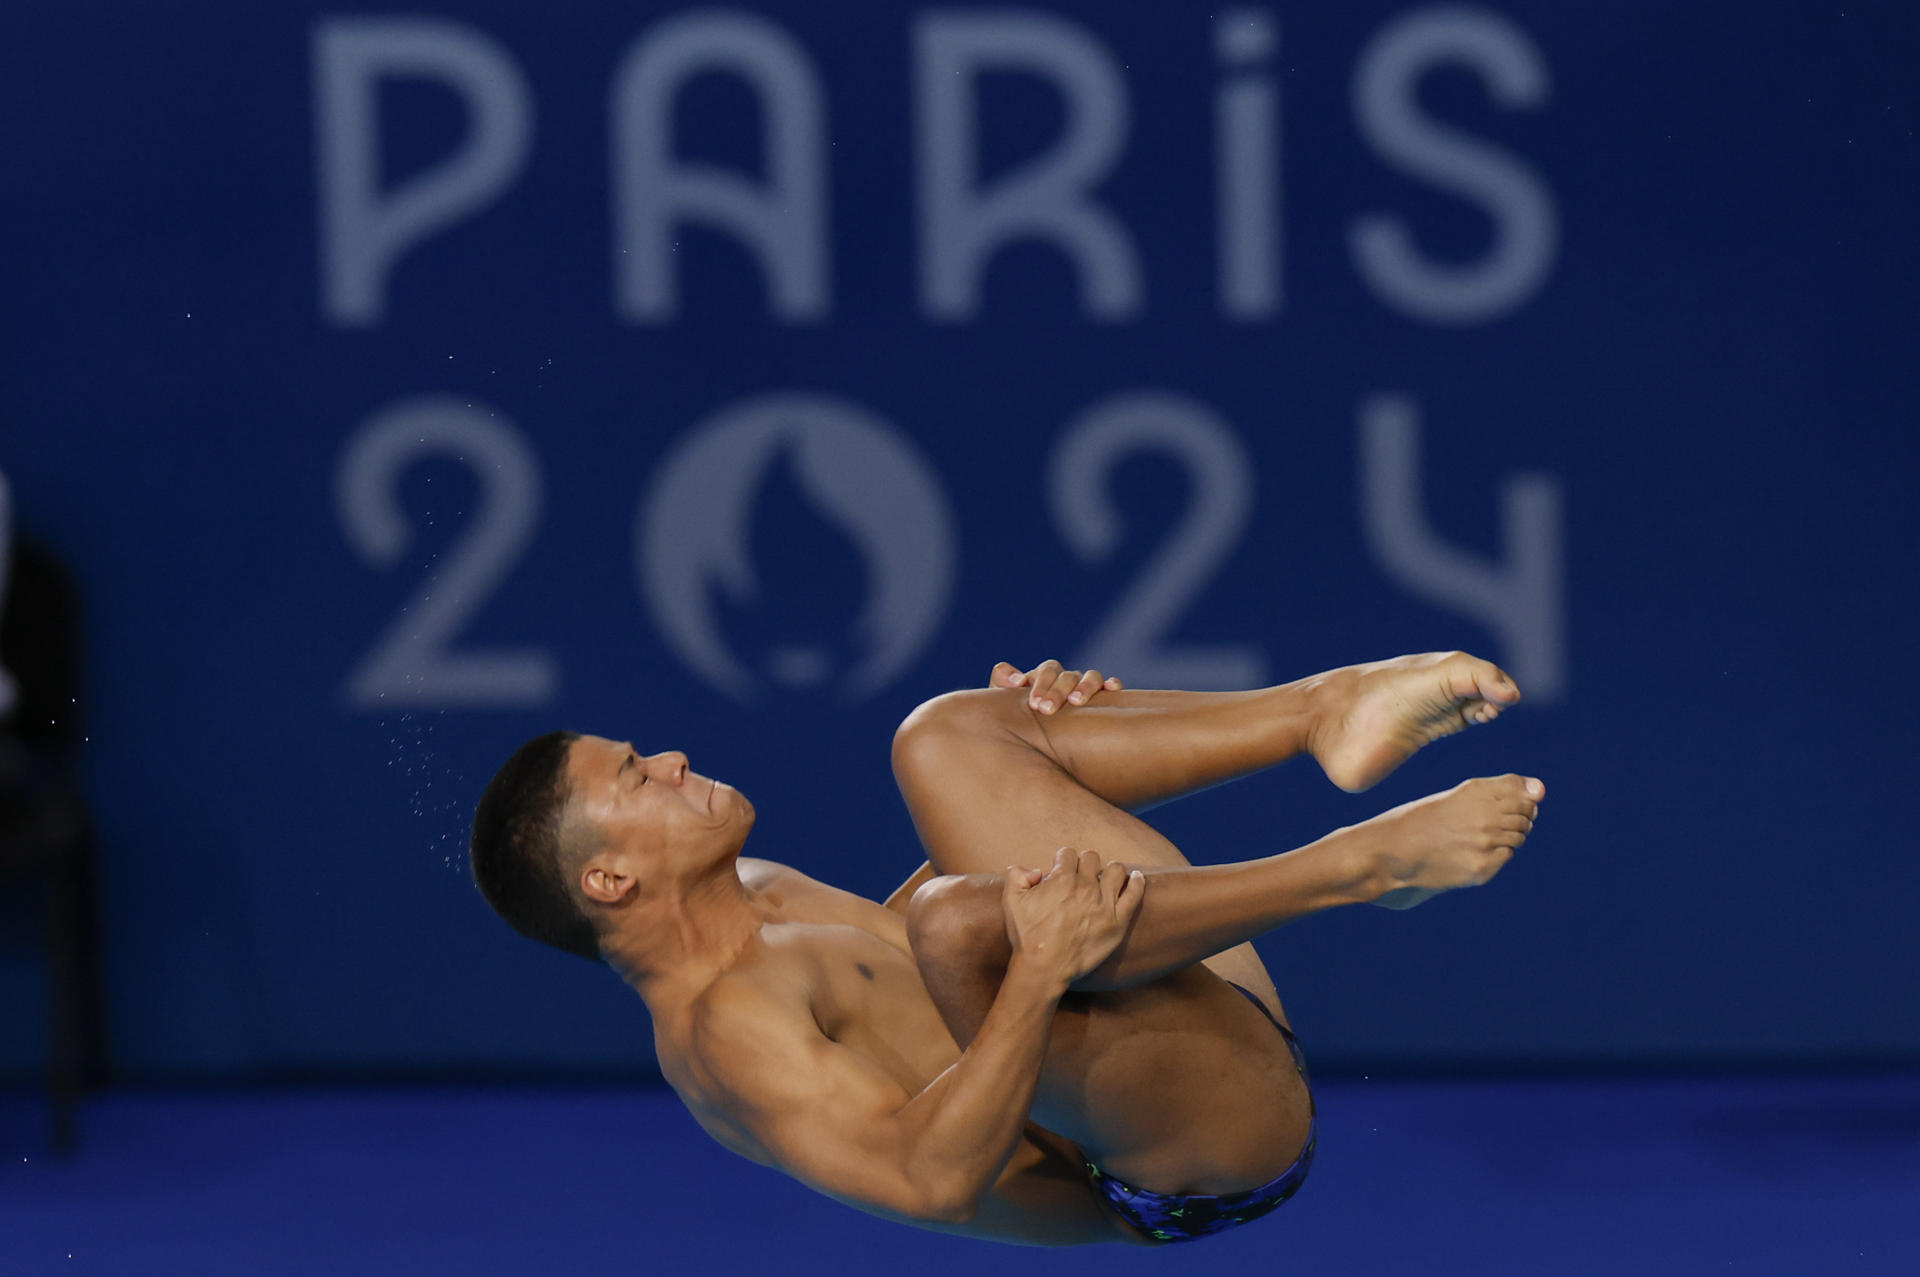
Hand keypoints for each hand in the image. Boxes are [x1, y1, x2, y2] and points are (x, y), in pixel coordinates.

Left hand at [989, 659, 1122, 714]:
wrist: (1040, 746)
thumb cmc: (1022, 724)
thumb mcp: (1008, 707)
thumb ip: (1001, 687)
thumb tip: (1012, 677)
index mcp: (1046, 678)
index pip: (1046, 671)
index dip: (1041, 684)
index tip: (1034, 705)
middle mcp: (1067, 680)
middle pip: (1066, 675)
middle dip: (1056, 690)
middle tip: (1047, 710)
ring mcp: (1086, 688)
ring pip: (1091, 676)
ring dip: (1084, 685)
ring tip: (1076, 701)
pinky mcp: (1105, 700)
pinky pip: (1111, 686)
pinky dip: (1112, 684)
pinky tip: (1112, 689)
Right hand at [1001, 848, 1144, 987]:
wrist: (1043, 968)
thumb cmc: (1026, 936)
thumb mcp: (1011, 900)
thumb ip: (1017, 875)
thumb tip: (1036, 870)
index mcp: (1061, 879)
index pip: (1068, 854)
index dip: (1063, 861)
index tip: (1062, 870)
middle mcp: (1085, 887)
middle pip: (1092, 858)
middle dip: (1085, 864)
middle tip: (1082, 877)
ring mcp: (1103, 904)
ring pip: (1116, 870)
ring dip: (1110, 871)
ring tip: (1107, 878)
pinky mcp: (1117, 922)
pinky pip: (1134, 895)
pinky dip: (1137, 882)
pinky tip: (1136, 877)